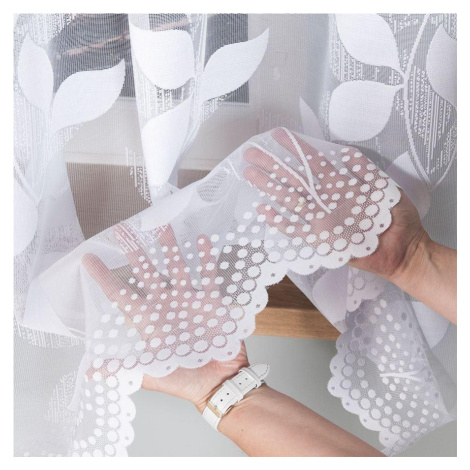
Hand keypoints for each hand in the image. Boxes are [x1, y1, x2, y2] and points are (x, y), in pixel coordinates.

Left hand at [82, 223, 248, 408]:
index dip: (104, 278)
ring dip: (170, 246)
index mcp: (149, 320)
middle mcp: (167, 304)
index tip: (88, 259)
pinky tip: (201, 241)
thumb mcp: (151, 370)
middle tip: (123, 230)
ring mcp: (189, 300)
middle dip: (135, 251)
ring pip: (176, 266)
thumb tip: (90, 372)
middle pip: (147, 273)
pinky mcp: (211, 301)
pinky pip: (207, 275)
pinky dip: (205, 259)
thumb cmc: (183, 378)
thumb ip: (125, 365)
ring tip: (162, 224)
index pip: (121, 295)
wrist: (216, 382)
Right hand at [243, 127, 427, 282]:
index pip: (313, 162)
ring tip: (250, 174)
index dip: (296, 149)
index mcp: (340, 185)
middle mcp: (326, 200)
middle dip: (272, 165)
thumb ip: (364, 171)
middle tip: (251, 152)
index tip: (277, 136)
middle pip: (295, 179)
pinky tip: (264, 211)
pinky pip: (296, 230)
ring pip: (290, 200)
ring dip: (270, 188)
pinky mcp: (322, 240)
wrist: (403, 249)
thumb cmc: (395, 217)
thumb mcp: (383, 187)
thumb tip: (344, 153)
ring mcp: (322, 219)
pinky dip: (280, 222)